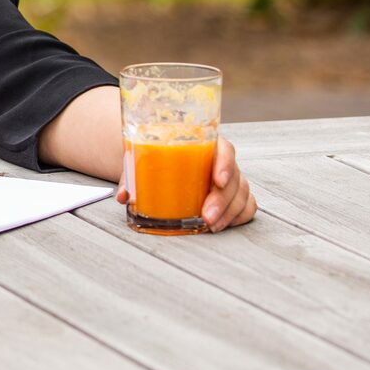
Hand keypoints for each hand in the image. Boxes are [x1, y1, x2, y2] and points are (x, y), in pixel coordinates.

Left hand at [114, 136, 256, 232]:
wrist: (162, 162)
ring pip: (241, 193)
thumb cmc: (156, 160)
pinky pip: (246, 205)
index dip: (225, 164)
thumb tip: (124, 196)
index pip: (224, 149)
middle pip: (234, 176)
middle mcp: (220, 161)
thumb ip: (133, 177)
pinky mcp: (233, 194)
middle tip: (207, 216)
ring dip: (229, 212)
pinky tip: (223, 224)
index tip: (218, 181)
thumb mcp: (143, 163)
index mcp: (203, 145)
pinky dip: (237, 216)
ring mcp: (230, 178)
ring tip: (212, 225)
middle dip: (223, 200)